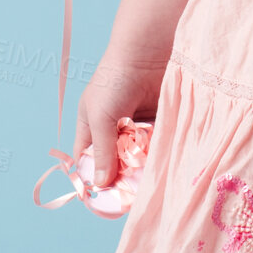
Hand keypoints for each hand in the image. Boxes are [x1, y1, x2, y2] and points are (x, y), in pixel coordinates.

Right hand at [73, 52, 166, 187]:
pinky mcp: (160, 121)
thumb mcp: (101, 117)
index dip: (94, 180)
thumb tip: (100, 186)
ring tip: (148, 185)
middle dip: (122, 178)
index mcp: (92, 126)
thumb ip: (102, 151)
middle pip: (116, 164)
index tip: (105, 202)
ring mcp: (138, 125)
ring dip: (143, 169)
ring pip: (139, 158)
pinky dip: (160, 155)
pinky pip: (158, 146)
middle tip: (131, 197)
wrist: (148, 50)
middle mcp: (115, 128)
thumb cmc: (115, 80)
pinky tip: (163, 167)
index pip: (88, 161)